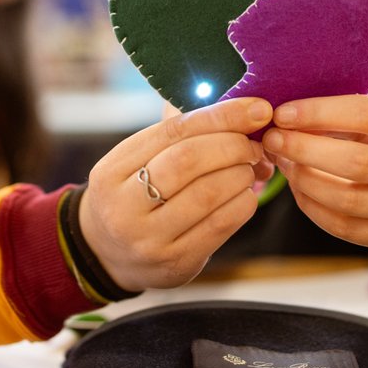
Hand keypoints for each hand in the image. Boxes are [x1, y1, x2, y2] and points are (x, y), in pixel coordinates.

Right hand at [80, 97, 272, 290]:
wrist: (110, 255)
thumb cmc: (135, 194)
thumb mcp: (137, 161)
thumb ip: (177, 132)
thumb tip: (235, 104)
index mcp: (111, 171)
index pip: (172, 131)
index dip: (220, 115)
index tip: (256, 108)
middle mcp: (123, 207)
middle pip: (189, 160)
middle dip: (233, 145)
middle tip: (254, 143)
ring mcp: (149, 240)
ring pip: (209, 193)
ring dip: (242, 173)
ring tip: (250, 167)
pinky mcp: (176, 263)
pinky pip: (222, 224)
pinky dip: (244, 201)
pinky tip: (245, 192)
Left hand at [260, 95, 367, 250]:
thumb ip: (343, 116)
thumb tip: (284, 117)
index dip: (320, 112)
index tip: (283, 113)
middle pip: (357, 162)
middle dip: (305, 149)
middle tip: (273, 139)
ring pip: (347, 200)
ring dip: (303, 180)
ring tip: (283, 162)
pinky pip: (344, 227)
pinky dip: (312, 206)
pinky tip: (299, 188)